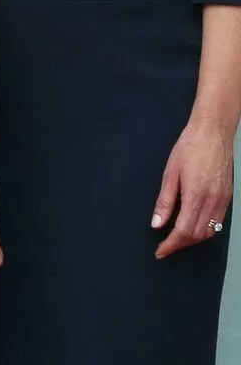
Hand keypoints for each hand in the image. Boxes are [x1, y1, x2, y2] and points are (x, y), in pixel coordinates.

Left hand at [152, 120, 233, 258]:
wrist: (213, 133)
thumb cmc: (189, 148)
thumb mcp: (170, 173)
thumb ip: (165, 201)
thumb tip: (157, 224)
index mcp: (196, 195)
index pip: (184, 231)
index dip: (171, 244)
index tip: (160, 251)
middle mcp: (213, 201)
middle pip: (198, 235)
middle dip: (180, 245)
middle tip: (165, 246)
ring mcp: (223, 200)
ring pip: (210, 232)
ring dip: (193, 239)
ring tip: (176, 239)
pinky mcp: (228, 197)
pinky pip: (218, 222)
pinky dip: (205, 230)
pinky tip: (193, 227)